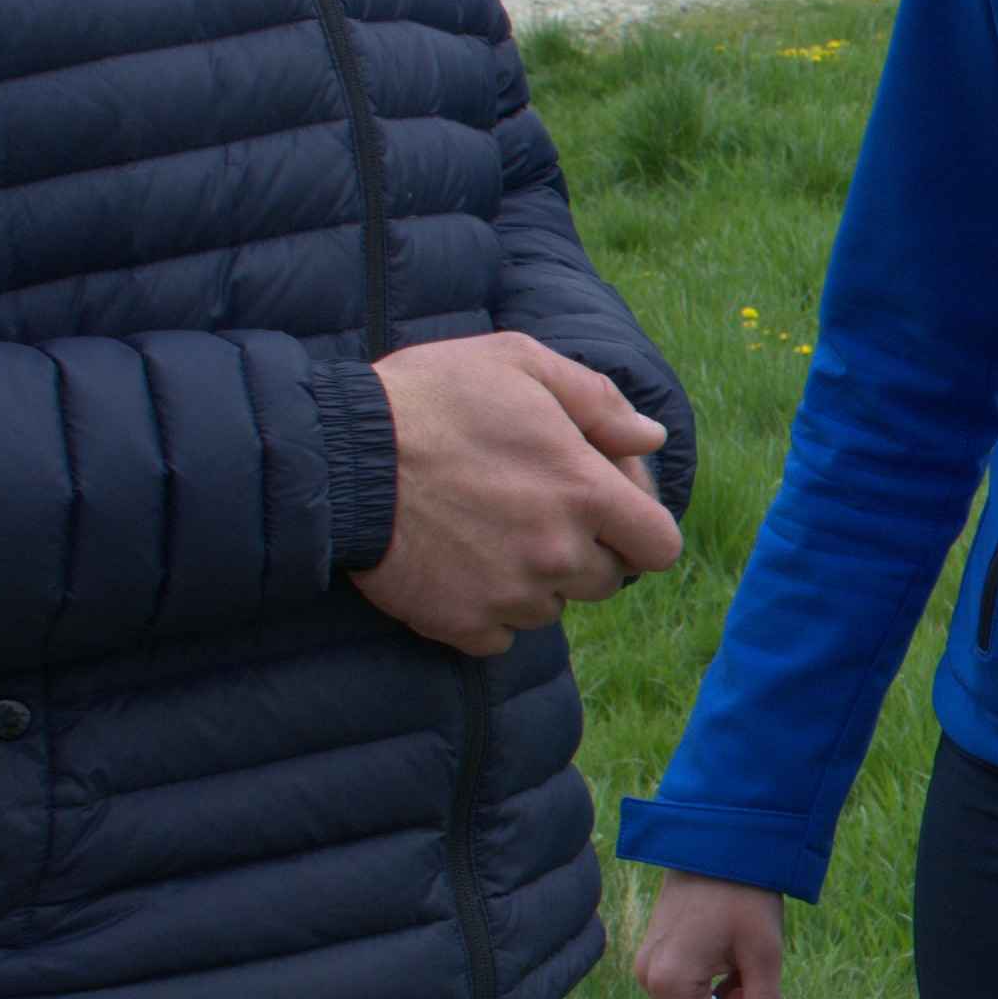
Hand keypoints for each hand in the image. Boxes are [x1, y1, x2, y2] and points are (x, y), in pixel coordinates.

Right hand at [351, 331, 681, 653]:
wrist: (339, 454)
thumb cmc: (431, 397)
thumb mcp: (519, 363)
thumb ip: (598, 401)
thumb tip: (650, 437)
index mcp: (584, 492)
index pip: (659, 546)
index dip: (640, 529)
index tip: (608, 510)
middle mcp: (557, 553)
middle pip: (607, 580)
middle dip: (586, 551)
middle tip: (536, 513)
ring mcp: (510, 594)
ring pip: (553, 608)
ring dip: (536, 581)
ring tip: (489, 534)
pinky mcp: (461, 624)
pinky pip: (500, 635)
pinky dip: (488, 612)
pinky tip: (459, 568)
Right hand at [624, 869, 789, 998]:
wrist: (718, 840)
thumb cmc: (744, 895)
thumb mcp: (763, 956)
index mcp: (669, 985)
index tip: (755, 995)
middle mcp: (648, 980)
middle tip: (750, 966)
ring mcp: (647, 966)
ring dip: (725, 994)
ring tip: (738, 952)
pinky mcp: (654, 955)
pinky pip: (686, 989)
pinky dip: (712, 980)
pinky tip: (725, 947)